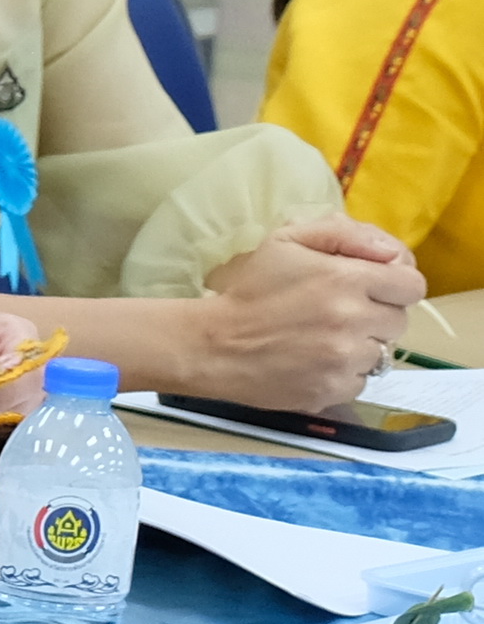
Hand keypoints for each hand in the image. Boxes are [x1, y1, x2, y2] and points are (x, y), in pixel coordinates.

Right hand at [200, 217, 427, 412]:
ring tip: (322, 341)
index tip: (370, 290)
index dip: (393, 286)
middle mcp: (354, 319)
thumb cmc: (248, 291)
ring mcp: (345, 359)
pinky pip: (360, 381)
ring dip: (359, 347)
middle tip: (339, 315)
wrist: (211, 345)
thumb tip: (391, 251)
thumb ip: (343, 234)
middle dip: (374, 316)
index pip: (411, 285)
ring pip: (381, 354)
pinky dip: (342, 374)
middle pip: (398, 321)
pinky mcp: (333, 390)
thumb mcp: (285, 241)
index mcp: (348, 278)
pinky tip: (313, 363)